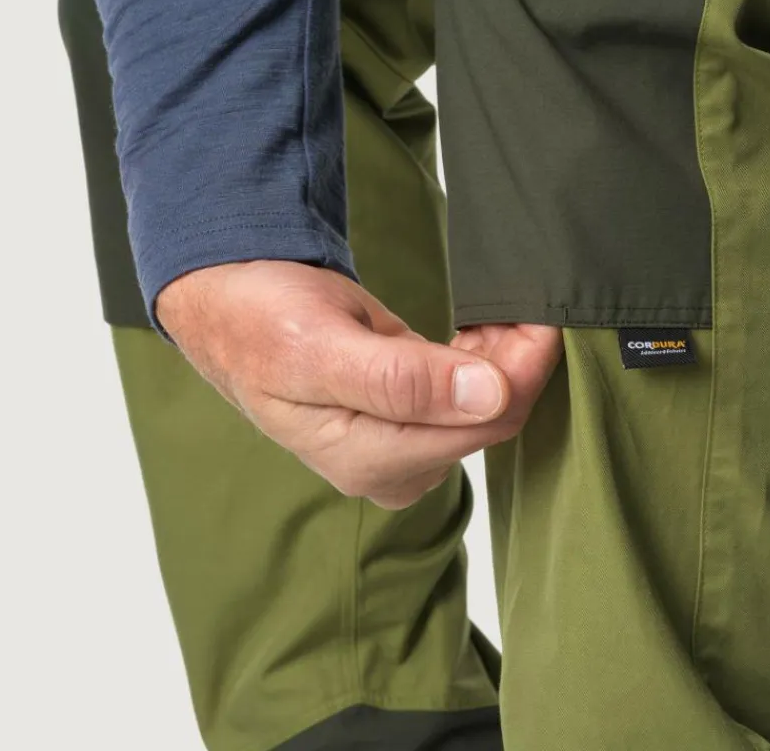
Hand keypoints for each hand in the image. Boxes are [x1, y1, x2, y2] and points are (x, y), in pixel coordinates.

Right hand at [156, 261, 562, 508]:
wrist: (226, 306)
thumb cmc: (259, 321)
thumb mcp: (321, 346)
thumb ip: (401, 380)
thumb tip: (486, 396)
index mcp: (369, 458)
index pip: (482, 426)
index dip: (523, 373)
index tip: (543, 317)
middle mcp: (390, 464)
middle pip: (489, 421)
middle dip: (520, 364)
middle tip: (529, 303)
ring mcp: (396, 443)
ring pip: (482, 408)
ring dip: (506, 361)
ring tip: (509, 312)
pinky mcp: (400, 418)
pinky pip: (462, 397)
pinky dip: (484, 362)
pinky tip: (485, 331)